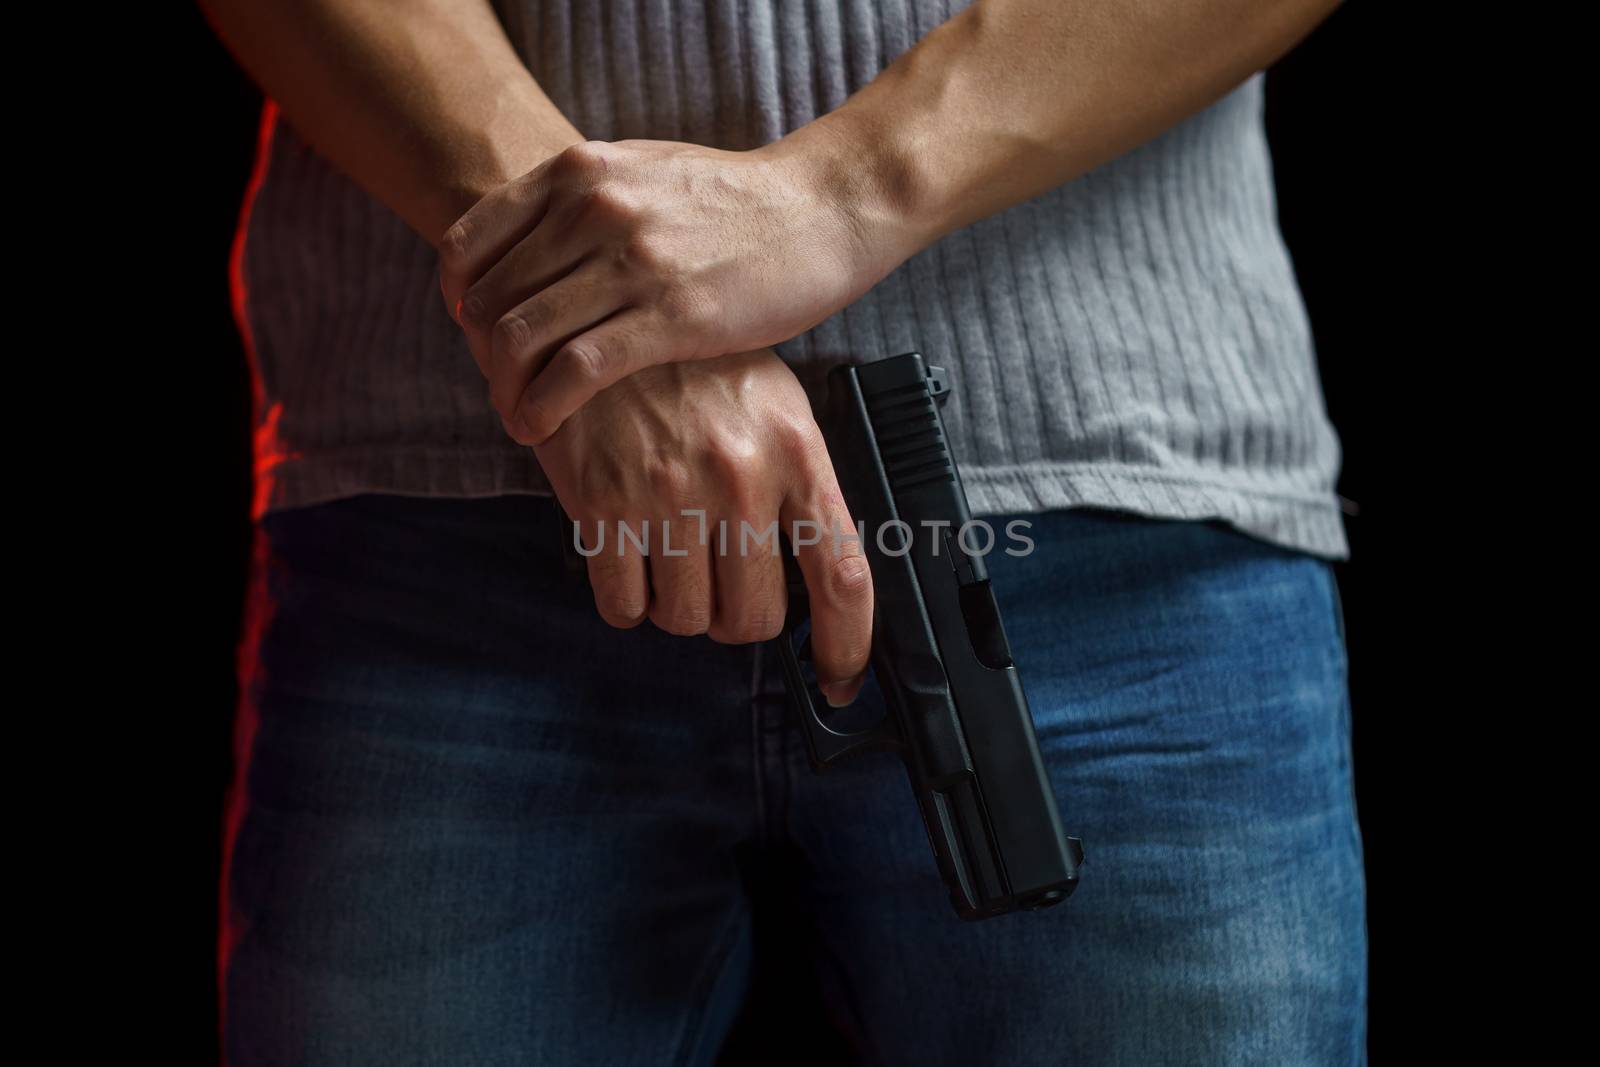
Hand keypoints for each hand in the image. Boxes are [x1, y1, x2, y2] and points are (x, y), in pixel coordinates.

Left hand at [437, 134, 911, 444]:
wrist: (821, 210)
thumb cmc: (737, 204)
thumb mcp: (643, 174)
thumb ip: (583, 201)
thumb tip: (532, 243)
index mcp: (578, 173)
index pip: (468, 243)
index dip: (458, 299)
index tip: (476, 332)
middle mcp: (592, 210)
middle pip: (488, 299)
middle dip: (482, 355)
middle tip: (503, 387)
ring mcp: (630, 263)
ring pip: (520, 337)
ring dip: (504, 391)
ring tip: (516, 417)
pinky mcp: (670, 316)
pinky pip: (574, 370)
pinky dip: (541, 407)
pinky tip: (539, 428)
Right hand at [535, 349, 872, 706]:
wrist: (595, 320)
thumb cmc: (691, 368)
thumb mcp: (773, 406)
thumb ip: (801, 487)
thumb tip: (824, 581)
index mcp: (795, 451)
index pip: (841, 575)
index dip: (847, 647)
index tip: (839, 680)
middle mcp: (739, 476)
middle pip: (755, 618)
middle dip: (738, 616)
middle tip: (719, 578)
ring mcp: (669, 493)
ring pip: (687, 620)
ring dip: (679, 605)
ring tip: (669, 551)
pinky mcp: (603, 504)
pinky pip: (624, 607)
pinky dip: (627, 600)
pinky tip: (628, 556)